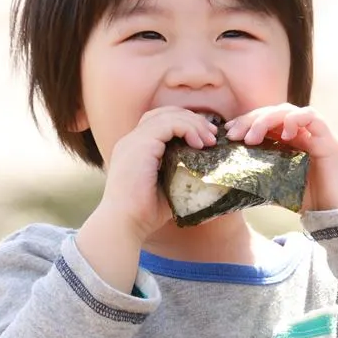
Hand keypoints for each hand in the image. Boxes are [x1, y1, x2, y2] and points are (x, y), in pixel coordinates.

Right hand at [100, 106, 217, 240]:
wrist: (124, 225)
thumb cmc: (145, 213)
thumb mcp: (168, 186)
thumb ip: (180, 172)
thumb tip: (208, 171)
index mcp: (135, 148)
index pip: (160, 121)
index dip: (185, 124)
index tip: (206, 139)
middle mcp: (131, 140)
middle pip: (164, 113)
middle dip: (192, 119)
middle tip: (212, 135)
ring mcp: (133, 141)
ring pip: (168, 115)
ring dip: (193, 124)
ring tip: (209, 140)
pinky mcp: (139, 145)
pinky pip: (167, 124)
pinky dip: (187, 128)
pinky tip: (198, 144)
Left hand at [224, 104, 337, 211]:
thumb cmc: (313, 201)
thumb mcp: (279, 189)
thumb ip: (260, 183)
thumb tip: (229, 187)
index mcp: (287, 142)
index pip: (263, 122)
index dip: (245, 123)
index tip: (228, 134)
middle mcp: (300, 133)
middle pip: (272, 113)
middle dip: (251, 119)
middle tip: (234, 135)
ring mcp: (314, 133)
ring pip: (288, 111)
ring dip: (266, 119)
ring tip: (252, 138)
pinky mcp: (329, 139)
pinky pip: (312, 117)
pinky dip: (296, 119)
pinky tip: (284, 132)